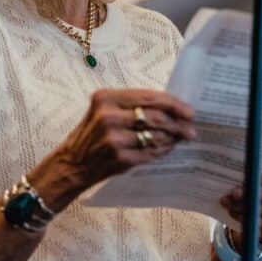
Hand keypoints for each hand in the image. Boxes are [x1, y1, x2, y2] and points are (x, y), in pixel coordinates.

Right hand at [50, 89, 195, 191]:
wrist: (71, 163)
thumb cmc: (91, 133)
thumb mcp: (104, 110)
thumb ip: (132, 105)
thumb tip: (170, 107)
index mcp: (106, 98)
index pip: (149, 97)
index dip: (173, 104)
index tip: (189, 110)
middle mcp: (108, 117)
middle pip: (156, 117)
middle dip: (178, 123)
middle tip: (191, 128)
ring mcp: (114, 139)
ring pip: (156, 136)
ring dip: (173, 138)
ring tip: (182, 138)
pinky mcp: (119, 158)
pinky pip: (150, 153)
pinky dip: (163, 150)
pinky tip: (168, 148)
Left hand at [220, 159, 261, 238]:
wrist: (259, 198)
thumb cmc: (260, 176)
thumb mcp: (260, 167)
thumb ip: (257, 163)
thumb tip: (243, 162)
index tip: (260, 177)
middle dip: (259, 193)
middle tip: (236, 192)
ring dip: (252, 208)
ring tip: (231, 204)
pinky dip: (254, 221)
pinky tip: (239, 215)